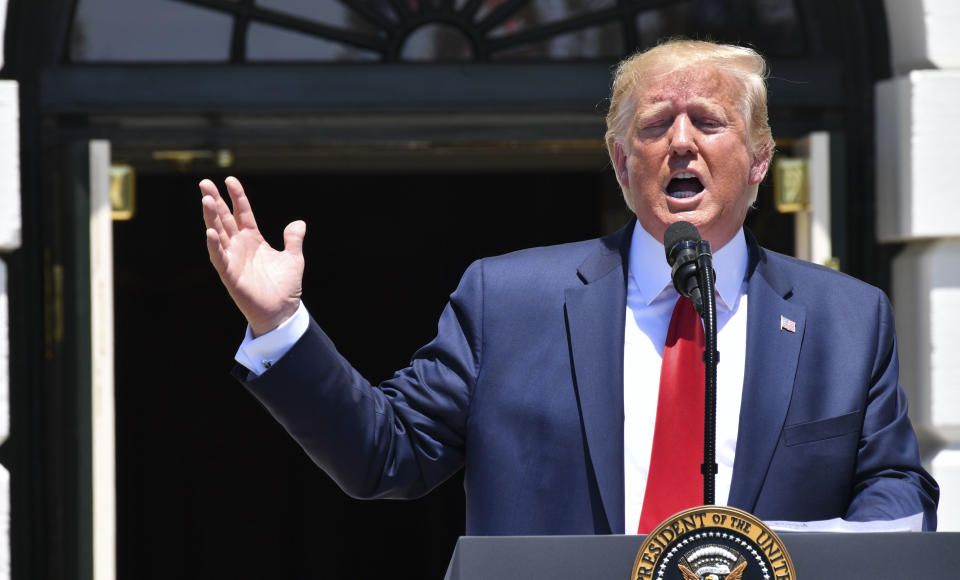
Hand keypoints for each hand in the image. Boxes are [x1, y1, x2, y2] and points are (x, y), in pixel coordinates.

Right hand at [200, 176, 305, 336]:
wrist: (282, 312)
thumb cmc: (285, 287)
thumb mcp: (293, 258)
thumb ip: (294, 240)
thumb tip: (299, 222)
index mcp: (253, 240)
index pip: (242, 213)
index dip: (237, 197)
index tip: (230, 180)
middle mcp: (240, 246)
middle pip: (224, 219)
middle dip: (215, 201)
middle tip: (204, 182)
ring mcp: (233, 259)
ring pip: (219, 234)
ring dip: (211, 217)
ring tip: (206, 199)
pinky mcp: (230, 275)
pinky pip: (219, 258)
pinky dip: (214, 245)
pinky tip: (210, 232)